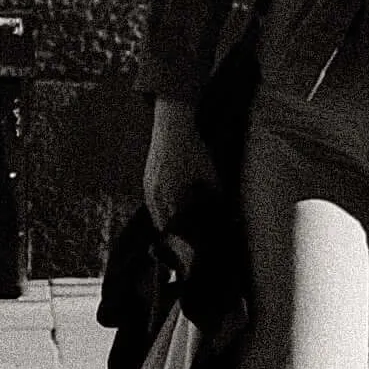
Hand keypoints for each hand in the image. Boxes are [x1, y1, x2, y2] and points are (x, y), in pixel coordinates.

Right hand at [139, 97, 211, 230]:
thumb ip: (215, 192)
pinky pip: (150, 200)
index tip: (190, 242)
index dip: (182, 235)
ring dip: (163, 219)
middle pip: (162, 222)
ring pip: (154, 211)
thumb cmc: (192, 149)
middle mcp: (156, 193)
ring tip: (173, 225)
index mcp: (171, 195)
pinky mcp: (146, 177)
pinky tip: (166, 206)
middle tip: (183, 238)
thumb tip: (222, 207)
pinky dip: (157, 207)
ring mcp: (148, 185)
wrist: (172, 126)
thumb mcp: (209, 172)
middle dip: (172, 230)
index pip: (174, 225)